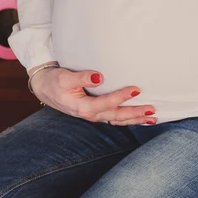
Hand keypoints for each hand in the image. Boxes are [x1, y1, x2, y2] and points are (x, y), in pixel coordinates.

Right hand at [29, 67, 156, 124]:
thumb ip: (82, 78)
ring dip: (135, 120)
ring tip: (152, 118)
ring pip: (117, 120)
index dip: (122, 96)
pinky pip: (115, 119)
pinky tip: (140, 118)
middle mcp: (89, 114)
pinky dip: (128, 120)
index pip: (106, 103)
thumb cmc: (54, 81)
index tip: (137, 89)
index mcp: (82, 106)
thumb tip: (100, 76)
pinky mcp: (96, 112)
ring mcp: (93, 115)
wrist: (45, 88)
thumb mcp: (64, 77)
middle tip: (152, 109)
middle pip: (116, 116)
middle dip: (135, 114)